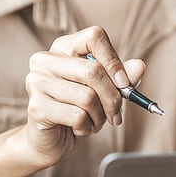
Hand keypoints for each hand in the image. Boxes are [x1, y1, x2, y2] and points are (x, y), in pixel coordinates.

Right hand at [22, 26, 145, 167]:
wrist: (50, 140)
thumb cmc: (77, 110)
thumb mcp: (103, 92)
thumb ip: (122, 78)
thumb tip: (139, 66)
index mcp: (63, 48)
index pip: (94, 36)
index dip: (114, 61)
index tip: (125, 84)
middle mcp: (45, 60)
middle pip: (93, 71)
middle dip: (113, 98)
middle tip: (116, 114)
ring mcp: (37, 82)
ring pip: (87, 97)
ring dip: (100, 116)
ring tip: (95, 122)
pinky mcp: (36, 106)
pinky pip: (77, 116)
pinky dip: (87, 127)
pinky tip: (80, 129)